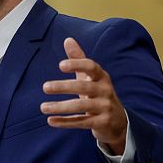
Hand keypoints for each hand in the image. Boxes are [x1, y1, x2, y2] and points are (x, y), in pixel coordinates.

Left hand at [41, 37, 127, 153]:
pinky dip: (65, 122)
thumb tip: (67, 39)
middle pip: (84, 86)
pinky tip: (51, 121)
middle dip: (64, 86)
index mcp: (102, 77)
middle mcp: (105, 91)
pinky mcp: (102, 123)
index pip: (92, 67)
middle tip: (45, 87)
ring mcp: (105, 107)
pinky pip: (81, 122)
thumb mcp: (91, 77)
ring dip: (60, 107)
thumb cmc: (99, 94)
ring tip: (43, 107)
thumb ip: (79, 59)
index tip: (60, 65)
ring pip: (81, 106)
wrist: (118, 121)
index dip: (77, 64)